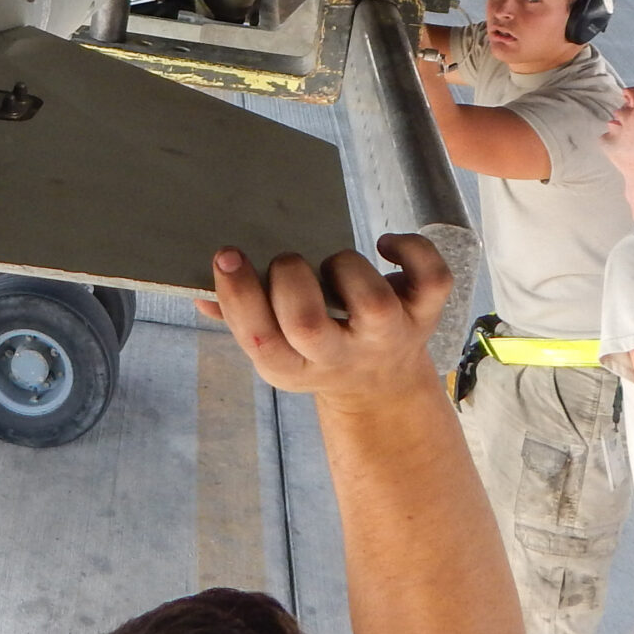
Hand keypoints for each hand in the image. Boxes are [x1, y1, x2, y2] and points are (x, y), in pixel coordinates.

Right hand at [197, 234, 454, 407]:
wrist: (381, 387)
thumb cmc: (315, 349)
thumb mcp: (275, 346)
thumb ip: (240, 317)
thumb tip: (200, 293)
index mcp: (293, 365)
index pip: (259, 339)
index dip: (239, 294)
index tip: (228, 254)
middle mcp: (340, 356)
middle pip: (308, 323)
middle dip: (289, 279)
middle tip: (288, 264)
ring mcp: (385, 337)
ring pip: (370, 301)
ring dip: (345, 266)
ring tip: (336, 266)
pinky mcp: (424, 315)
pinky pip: (432, 280)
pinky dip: (413, 251)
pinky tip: (386, 246)